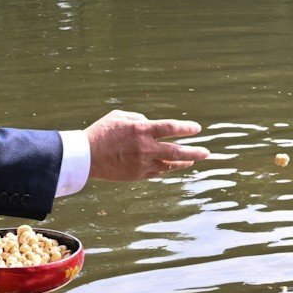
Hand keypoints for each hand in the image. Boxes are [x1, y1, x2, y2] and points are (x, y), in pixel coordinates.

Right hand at [84, 110, 208, 180]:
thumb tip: (151, 124)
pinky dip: (168, 169)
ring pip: (169, 165)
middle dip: (194, 151)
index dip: (186, 128)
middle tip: (207, 152)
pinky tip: (174, 166)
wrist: (85, 157)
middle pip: (176, 151)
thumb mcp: (119, 116)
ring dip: (183, 163)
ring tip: (193, 160)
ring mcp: (142, 164)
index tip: (197, 129)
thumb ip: (138, 118)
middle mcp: (145, 148)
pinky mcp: (137, 175)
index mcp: (141, 130)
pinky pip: (158, 173)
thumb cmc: (101, 132)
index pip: (170, 128)